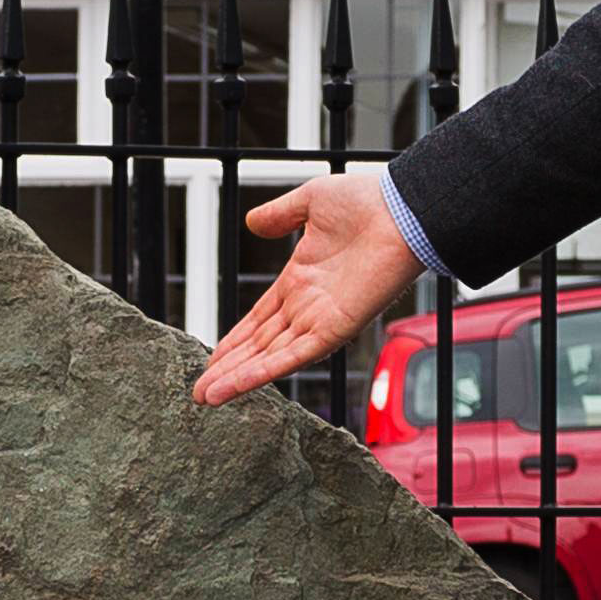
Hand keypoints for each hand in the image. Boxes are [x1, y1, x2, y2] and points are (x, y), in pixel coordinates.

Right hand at [192, 174, 425, 407]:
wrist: (402, 209)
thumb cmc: (368, 201)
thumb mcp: (310, 202)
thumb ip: (281, 215)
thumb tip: (253, 222)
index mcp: (301, 280)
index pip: (260, 319)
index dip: (236, 340)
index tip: (213, 357)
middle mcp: (308, 306)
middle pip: (260, 345)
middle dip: (229, 368)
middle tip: (199, 391)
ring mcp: (320, 320)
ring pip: (269, 358)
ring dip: (236, 379)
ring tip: (205, 398)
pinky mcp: (334, 329)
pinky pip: (291, 357)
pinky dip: (261, 374)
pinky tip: (233, 387)